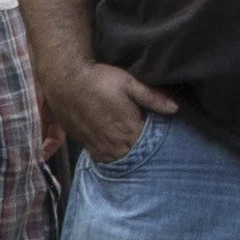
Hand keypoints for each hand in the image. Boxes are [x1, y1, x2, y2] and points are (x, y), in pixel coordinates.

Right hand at [42, 62, 177, 164]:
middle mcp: (112, 142)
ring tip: (130, 148)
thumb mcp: (129, 83)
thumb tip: (175, 109)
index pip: (147, 147)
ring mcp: (96, 144)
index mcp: (127, 129)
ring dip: (124, 156)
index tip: (162, 140)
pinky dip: (109, 156)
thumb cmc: (99, 79)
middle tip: (147, 145)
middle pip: (132, 157)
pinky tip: (114, 148)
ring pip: (115, 160)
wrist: (65, 80)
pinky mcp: (83, 142)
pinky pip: (100, 158)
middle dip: (140, 153)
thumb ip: (152, 97)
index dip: (155, 145)